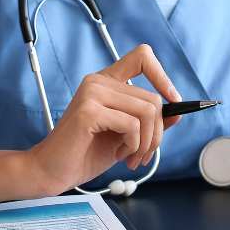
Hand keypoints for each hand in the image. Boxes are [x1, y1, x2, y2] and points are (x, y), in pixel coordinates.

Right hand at [27, 44, 182, 194]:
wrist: (53, 172)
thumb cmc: (85, 153)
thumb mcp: (125, 136)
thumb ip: (148, 122)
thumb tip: (177, 112)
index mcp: (106, 81)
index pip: (142, 57)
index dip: (162, 76)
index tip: (173, 100)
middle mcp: (98, 81)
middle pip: (153, 98)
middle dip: (156, 133)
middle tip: (143, 155)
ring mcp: (92, 93)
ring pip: (147, 111)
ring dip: (146, 143)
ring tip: (131, 157)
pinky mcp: (89, 111)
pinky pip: (132, 125)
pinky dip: (133, 146)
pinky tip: (118, 155)